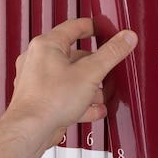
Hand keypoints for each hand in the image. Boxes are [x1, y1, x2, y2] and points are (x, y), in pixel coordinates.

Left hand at [7, 18, 137, 150]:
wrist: (31, 130)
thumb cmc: (49, 101)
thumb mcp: (90, 73)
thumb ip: (111, 54)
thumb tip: (126, 38)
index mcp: (47, 45)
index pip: (74, 27)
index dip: (93, 27)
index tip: (104, 30)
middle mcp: (38, 60)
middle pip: (74, 56)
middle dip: (95, 65)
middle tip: (108, 67)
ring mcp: (37, 81)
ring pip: (70, 77)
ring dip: (89, 85)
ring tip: (102, 92)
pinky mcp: (40, 99)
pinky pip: (64, 95)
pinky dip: (80, 101)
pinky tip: (93, 109)